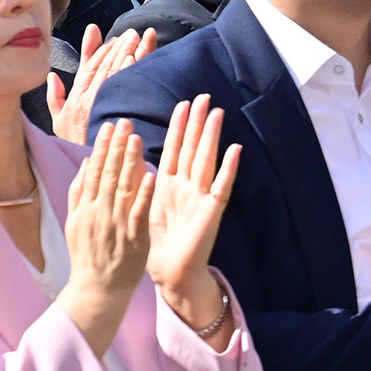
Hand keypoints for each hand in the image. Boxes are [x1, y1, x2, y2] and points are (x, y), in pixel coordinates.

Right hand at [47, 25, 152, 144]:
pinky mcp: (113, 112)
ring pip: (113, 73)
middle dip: (116, 47)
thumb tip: (52, 76)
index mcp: (75, 98)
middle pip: (103, 66)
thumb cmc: (75, 145)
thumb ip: (54, 98)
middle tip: (129, 32)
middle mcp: (87, 98)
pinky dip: (128, 72)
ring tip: (137, 38)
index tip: (99, 32)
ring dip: (126, 53)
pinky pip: (121, 88)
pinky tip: (135, 58)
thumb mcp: (57, 123)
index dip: (94, 48)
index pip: (86, 67)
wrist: (89, 167)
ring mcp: (101, 104)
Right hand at [59, 122, 153, 354]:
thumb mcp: (75, 222)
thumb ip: (79, 193)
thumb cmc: (88, 254)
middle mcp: (98, 213)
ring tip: (136, 138)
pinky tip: (150, 174)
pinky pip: (139, 212)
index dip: (103, 148)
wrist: (97, 288)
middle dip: (116, 147)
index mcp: (85, 208)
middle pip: (107, 174)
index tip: (110, 126)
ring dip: (129, 163)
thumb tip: (86, 164)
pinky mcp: (132, 237)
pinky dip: (143, 193)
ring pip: (122, 188)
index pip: (94, 171)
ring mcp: (115, 224)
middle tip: (124, 122)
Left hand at [145, 97, 240, 331]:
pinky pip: (222, 186)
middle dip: (197, 123)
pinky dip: (229, 168)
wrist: (171, 272)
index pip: (175, 149)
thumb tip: (134, 158)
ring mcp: (202, 197)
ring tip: (217, 113)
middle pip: (194, 148)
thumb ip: (143, 183)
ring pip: (207, 160)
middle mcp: (188, 187)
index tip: (183, 103)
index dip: (179, 127)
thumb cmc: (156, 243)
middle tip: (203, 97)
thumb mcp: (143, 207)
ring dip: (212, 137)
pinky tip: (235, 150)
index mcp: (169, 185)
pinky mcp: (212, 212)